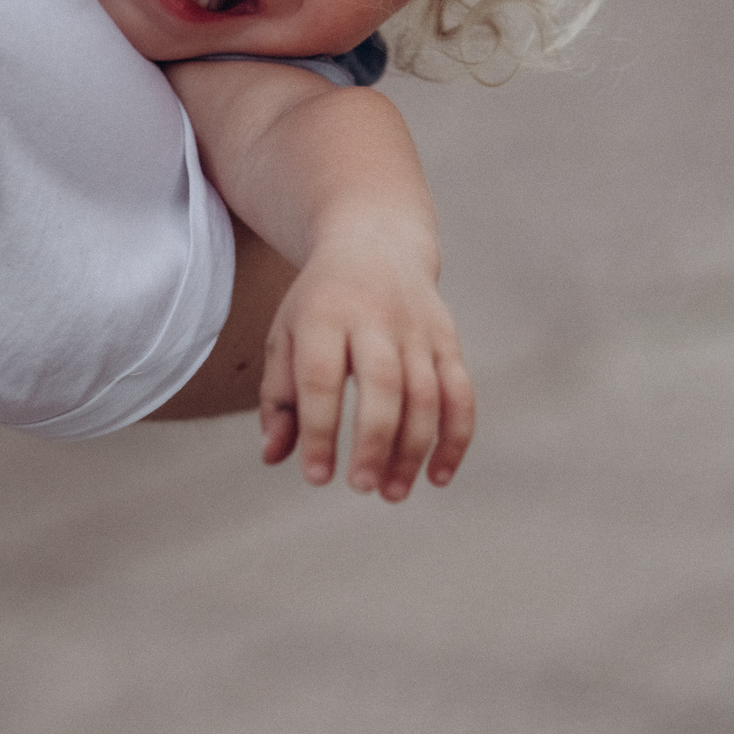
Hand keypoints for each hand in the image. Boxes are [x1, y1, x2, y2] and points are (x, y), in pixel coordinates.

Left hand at [259, 224, 474, 500]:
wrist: (375, 240)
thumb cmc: (320, 302)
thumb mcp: (286, 336)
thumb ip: (279, 398)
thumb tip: (274, 457)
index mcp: (325, 314)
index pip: (322, 378)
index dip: (320, 431)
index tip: (317, 478)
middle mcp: (376, 318)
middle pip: (384, 385)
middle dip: (375, 442)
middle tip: (361, 487)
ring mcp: (418, 328)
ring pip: (427, 394)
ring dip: (414, 449)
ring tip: (392, 493)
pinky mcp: (448, 340)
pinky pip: (460, 392)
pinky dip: (456, 437)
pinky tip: (438, 477)